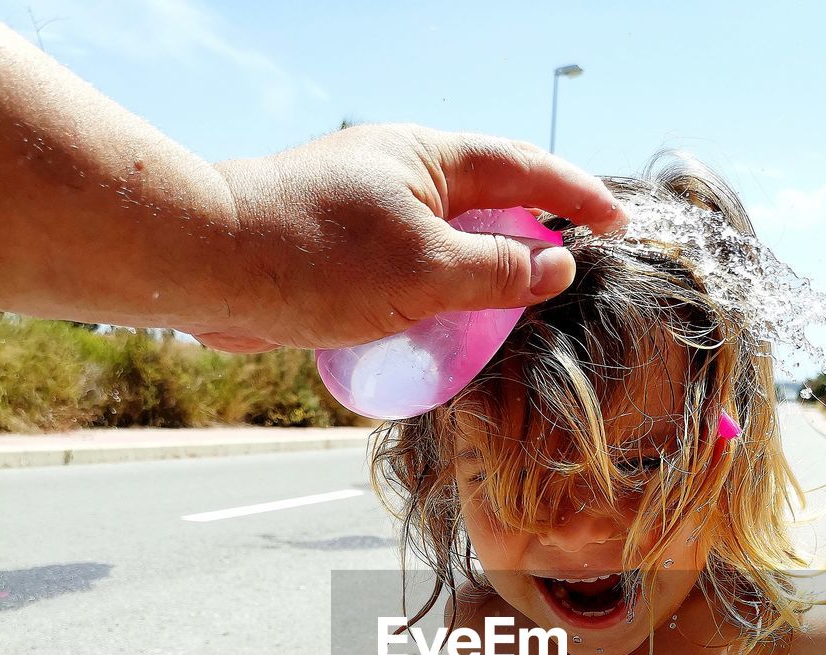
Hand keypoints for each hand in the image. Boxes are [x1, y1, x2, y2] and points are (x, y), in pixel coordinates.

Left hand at [197, 122, 627, 351]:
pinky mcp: (339, 247)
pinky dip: (438, 288)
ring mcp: (369, 208)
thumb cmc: (314, 260)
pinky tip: (441, 324)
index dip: (575, 196)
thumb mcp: (423, 271)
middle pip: (488, 198)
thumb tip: (557, 266)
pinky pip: (409, 264)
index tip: (618, 222)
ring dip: (482, 266)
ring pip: (446, 236)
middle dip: (532, 230)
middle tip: (568, 267)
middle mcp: (401, 174)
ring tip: (512, 306)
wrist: (207, 266)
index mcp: (429, 159)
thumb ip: (496, 271)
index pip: (525, 170)